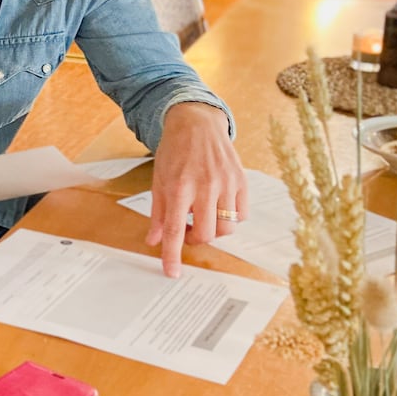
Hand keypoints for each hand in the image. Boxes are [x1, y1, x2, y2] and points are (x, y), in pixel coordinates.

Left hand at [145, 103, 246, 277]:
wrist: (196, 122)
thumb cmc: (174, 152)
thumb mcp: (159, 180)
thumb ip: (158, 214)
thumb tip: (154, 241)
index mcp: (179, 187)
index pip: (175, 230)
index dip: (173, 255)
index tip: (171, 273)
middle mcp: (205, 186)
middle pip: (206, 234)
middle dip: (195, 240)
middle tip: (187, 229)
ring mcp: (227, 183)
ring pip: (227, 228)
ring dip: (213, 231)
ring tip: (203, 217)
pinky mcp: (242, 180)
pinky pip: (241, 215)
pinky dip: (230, 218)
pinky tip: (219, 206)